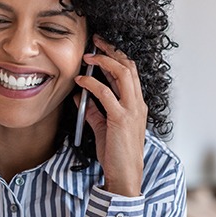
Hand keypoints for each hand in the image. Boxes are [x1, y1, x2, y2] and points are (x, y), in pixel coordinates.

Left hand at [74, 35, 147, 196]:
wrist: (125, 174)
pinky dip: (92, 83)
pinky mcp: (120, 119)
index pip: (130, 72)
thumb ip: (92, 111)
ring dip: (104, 61)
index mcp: (136, 104)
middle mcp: (137, 103)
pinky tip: (80, 80)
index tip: (102, 47)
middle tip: (96, 41)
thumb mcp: (103, 127)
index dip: (117, 56)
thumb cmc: (116, 153)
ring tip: (88, 56)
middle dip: (112, 50)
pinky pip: (106, 94)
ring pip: (122, 74)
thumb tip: (78, 96)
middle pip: (128, 66)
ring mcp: (131, 110)